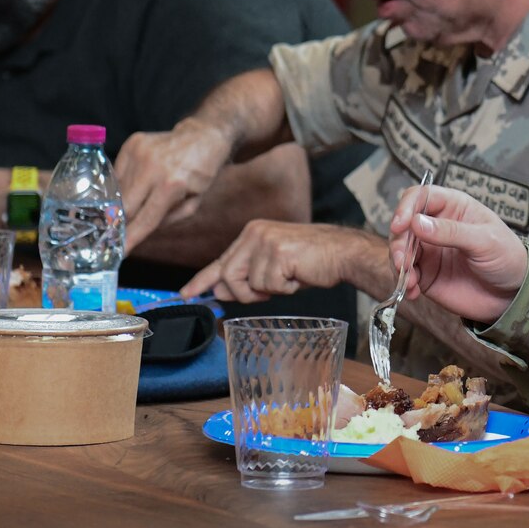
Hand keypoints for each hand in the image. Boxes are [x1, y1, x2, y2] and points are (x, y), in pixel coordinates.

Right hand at [116, 119, 233, 251]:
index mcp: (171, 185)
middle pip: (125, 205)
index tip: (117, 253)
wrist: (204, 135)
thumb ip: (166, 220)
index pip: (145, 219)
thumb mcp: (193, 203)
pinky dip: (121, 185)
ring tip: (120, 213)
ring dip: (119, 204)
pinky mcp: (132, 143)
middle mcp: (152, 167)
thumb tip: (138, 231)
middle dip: (118, 224)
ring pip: (119, 190)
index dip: (130, 239)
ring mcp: (140, 153)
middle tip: (111, 237)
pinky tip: (129, 188)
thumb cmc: (201, 173)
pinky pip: (118, 172)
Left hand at [178, 220, 379, 302]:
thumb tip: (219, 290)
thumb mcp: (273, 267)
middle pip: (229, 276)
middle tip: (266, 293)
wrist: (342, 252)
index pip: (220, 261)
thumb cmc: (311, 261)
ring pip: (249, 284)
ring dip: (268, 291)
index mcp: (251, 233)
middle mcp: (254, 233)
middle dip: (244, 293)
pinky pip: (269, 286)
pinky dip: (284, 290)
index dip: (201, 280)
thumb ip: (247, 276)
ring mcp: (265, 241)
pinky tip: (297, 276)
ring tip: (288, 279)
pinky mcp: (278, 252)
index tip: (186, 294)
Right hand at [388, 185, 527, 324]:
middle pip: (404, 225)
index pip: (420, 197)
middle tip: (403, 261)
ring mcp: (429, 250)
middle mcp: (436, 226)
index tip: (401, 225)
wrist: (513, 295)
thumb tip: (417, 222)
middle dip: (399, 242)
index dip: (406, 208)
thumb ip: (451, 231)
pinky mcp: (426, 274)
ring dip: (399, 264)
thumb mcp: (485, 241)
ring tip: (409, 280)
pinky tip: (411, 291)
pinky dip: (403, 283)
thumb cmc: (507, 257)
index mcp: (453, 207)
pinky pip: (405, 275)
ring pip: (400, 249)